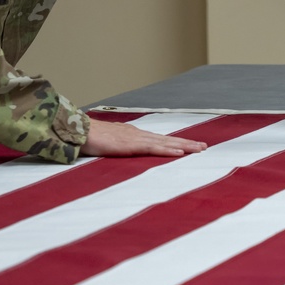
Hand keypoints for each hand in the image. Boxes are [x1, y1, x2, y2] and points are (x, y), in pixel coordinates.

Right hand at [81, 118, 207, 157]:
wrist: (80, 131)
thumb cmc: (90, 138)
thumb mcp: (107, 144)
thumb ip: (116, 147)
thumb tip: (120, 150)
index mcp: (133, 135)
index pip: (159, 139)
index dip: (175, 142)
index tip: (189, 146)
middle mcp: (138, 134)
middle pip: (167, 139)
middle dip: (186, 143)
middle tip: (204, 147)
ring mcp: (136, 139)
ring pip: (165, 143)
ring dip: (183, 146)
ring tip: (199, 149)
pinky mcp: (131, 145)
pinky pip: (153, 148)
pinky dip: (168, 150)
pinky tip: (179, 152)